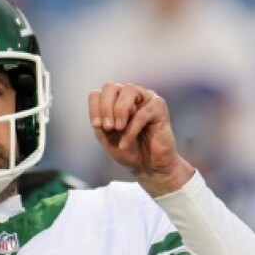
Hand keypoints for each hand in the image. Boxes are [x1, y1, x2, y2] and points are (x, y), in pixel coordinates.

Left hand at [88, 82, 195, 196]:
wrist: (147, 167)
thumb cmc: (128, 151)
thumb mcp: (107, 138)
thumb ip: (101, 122)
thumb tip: (102, 110)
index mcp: (114, 101)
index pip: (98, 94)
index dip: (95, 108)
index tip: (97, 126)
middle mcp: (129, 96)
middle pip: (110, 87)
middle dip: (106, 107)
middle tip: (108, 128)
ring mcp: (145, 98)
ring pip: (129, 90)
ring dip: (119, 110)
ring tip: (118, 128)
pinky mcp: (159, 107)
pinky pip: (143, 112)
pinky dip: (131, 129)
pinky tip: (126, 143)